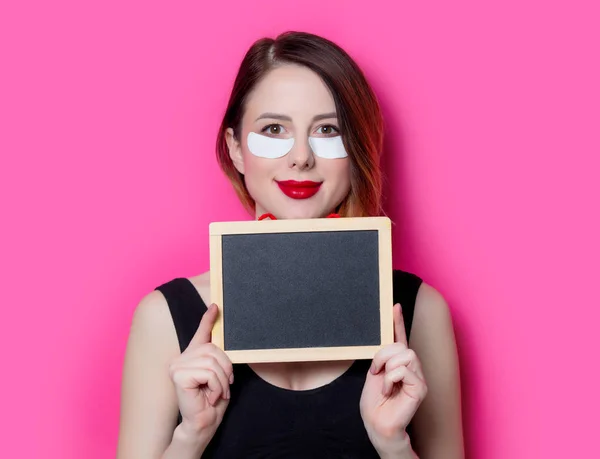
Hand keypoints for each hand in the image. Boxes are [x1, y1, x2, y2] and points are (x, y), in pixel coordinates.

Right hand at [168, 303, 232, 442]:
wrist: (203, 423)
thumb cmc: (211, 402)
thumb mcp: (219, 375)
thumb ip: (217, 359)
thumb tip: (221, 341)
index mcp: (192, 357)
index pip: (201, 333)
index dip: (208, 319)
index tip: (216, 306)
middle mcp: (181, 358)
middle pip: (213, 349)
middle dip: (226, 368)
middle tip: (226, 385)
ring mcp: (177, 366)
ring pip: (212, 361)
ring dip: (221, 381)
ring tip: (217, 393)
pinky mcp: (178, 375)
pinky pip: (208, 372)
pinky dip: (216, 386)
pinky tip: (209, 396)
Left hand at [360, 304, 426, 452]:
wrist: (376, 423)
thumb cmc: (375, 402)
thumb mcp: (375, 372)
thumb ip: (382, 356)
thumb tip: (385, 337)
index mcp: (397, 362)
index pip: (399, 338)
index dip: (397, 321)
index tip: (394, 305)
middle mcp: (411, 367)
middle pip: (400, 346)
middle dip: (383, 357)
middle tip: (377, 373)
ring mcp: (418, 377)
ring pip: (404, 355)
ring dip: (387, 369)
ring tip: (385, 385)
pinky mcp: (420, 387)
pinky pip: (404, 370)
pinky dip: (391, 379)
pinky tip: (390, 391)